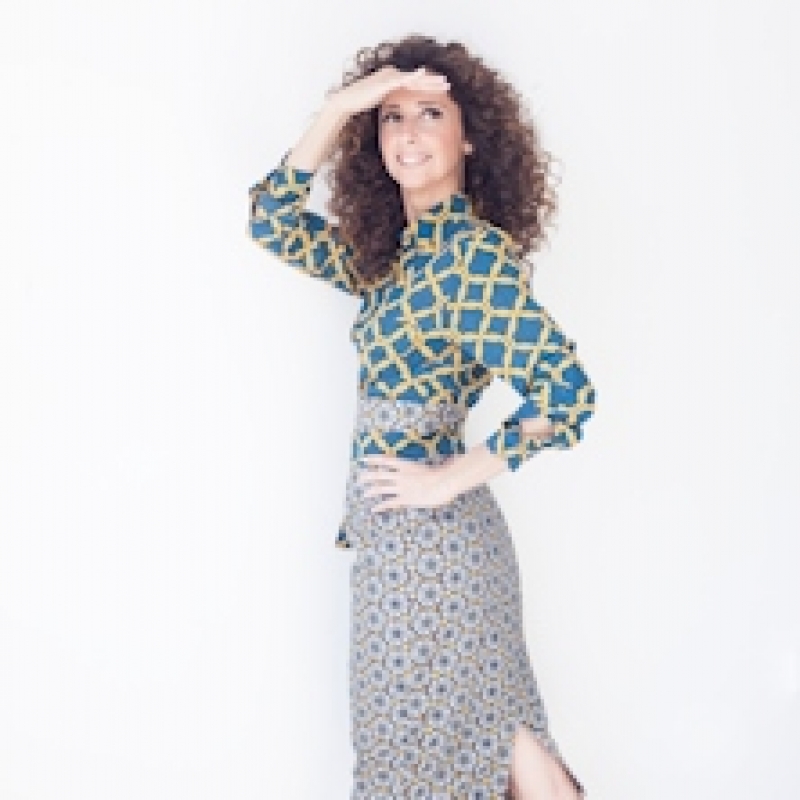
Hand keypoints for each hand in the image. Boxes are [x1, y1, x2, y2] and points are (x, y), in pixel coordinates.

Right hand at [327, 65, 449, 116]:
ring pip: (415, 77)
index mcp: (393, 80)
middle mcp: (393, 75)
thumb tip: (399, 117)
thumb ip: (391, 106)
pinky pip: (403, 78)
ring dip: (430, 79)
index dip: (428, 86)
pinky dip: (414, 76)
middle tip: (448, 84)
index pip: (415, 83)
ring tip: (443, 82)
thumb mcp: (381, 105)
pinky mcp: (385, 80)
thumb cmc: (360, 105)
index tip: (441, 90)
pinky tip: (424, 73)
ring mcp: (390, 76)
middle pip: (418, 78)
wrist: (346, 102)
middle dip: (433, 81)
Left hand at [356, 454, 460, 512]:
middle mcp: (401, 475)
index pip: (386, 460)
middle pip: (380, 474)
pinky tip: (374, 508)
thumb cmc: (443, 475)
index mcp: (406, 465)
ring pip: (382, 488)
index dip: (375, 460)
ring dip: (372, 490)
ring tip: (364, 492)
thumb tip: (452, 458)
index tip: (365, 459)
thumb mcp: (437, 466)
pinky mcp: (405, 499)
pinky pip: (390, 502)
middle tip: (360, 476)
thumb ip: (437, 463)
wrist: (442, 484)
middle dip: (369, 476)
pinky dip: (381, 506)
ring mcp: (401, 487)